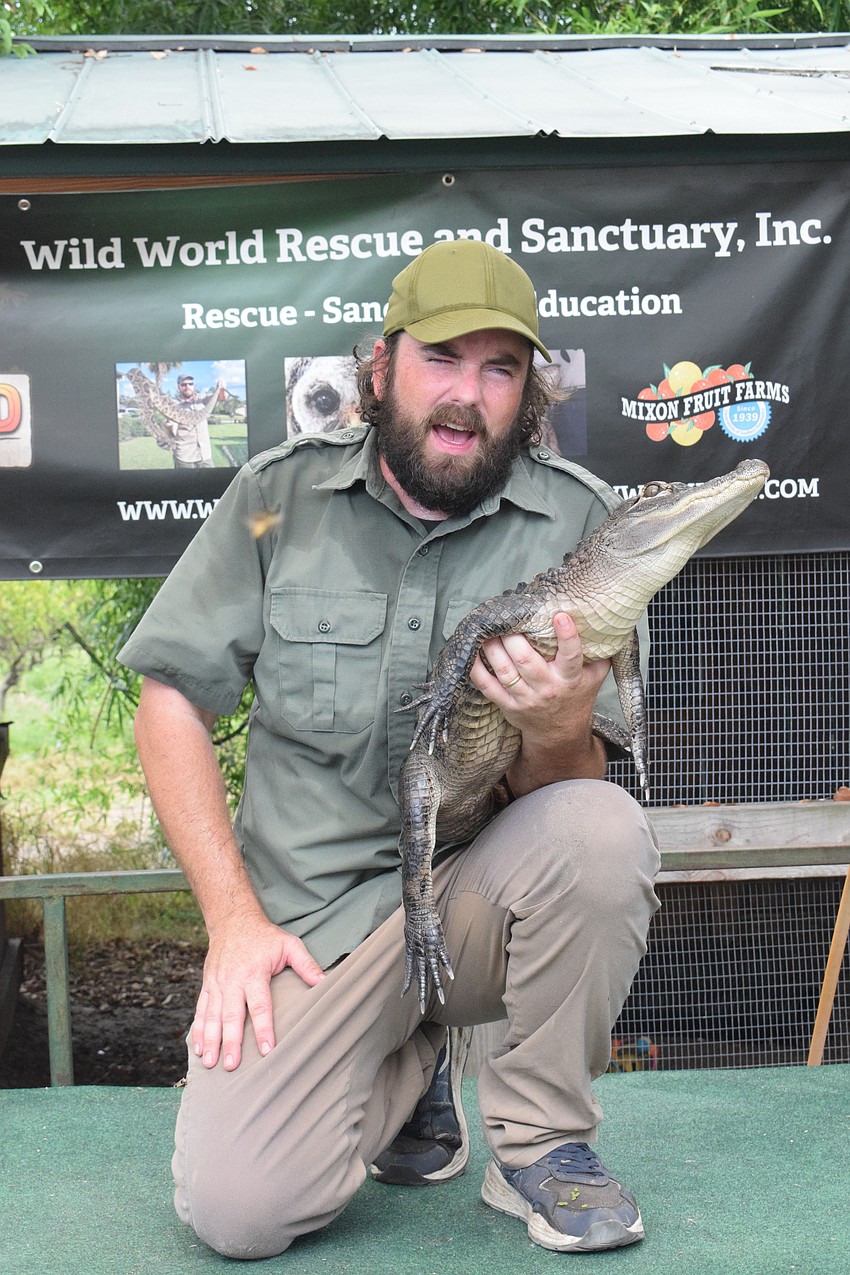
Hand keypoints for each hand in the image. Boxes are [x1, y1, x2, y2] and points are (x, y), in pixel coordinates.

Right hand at [192, 916, 324, 1070]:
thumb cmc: (264, 936)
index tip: (267, 1049)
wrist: (233, 920)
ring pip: (212, 1016)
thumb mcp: (289, 944)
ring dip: (211, 1041)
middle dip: (231, 1042)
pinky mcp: (207, 984)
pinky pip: (201, 1010)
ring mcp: (217, 983)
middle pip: (231, 1016)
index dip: (263, 1028)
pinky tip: (198, 1048)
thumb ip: (306, 964)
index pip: (259, 1005)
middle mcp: (232, 980)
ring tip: (210, 1063)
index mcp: (254, 973)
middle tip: (232, 1065)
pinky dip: (198, 1030)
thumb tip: (325, 982)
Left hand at [469, 612, 609, 789]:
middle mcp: (547, 688)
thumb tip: (602, 620)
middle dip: (513, 636)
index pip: (571, 656)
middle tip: (507, 619)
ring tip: (488, 629)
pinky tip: (472, 650)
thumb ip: (599, 651)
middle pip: (525, 659)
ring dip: (492, 646)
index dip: (567, 636)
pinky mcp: (507, 705)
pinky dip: (476, 668)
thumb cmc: (577, 696)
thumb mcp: (594, 676)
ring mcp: (525, 698)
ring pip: (504, 669)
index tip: (560, 616)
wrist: (560, 733)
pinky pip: (486, 685)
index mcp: (570, 678)